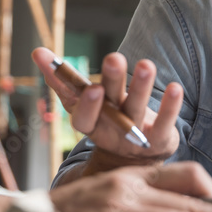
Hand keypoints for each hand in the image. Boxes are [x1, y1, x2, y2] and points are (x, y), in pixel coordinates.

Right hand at [32, 47, 181, 166]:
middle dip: (112, 82)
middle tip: (114, 58)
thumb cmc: (103, 120)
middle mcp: (110, 128)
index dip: (86, 103)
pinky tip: (175, 87)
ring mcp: (134, 136)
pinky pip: (165, 123)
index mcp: (88, 122)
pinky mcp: (158, 139)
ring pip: (137, 109)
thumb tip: (37, 52)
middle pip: (110, 106)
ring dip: (141, 86)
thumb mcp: (81, 103)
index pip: (83, 115)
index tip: (91, 86)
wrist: (132, 159)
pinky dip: (170, 107)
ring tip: (146, 64)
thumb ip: (61, 79)